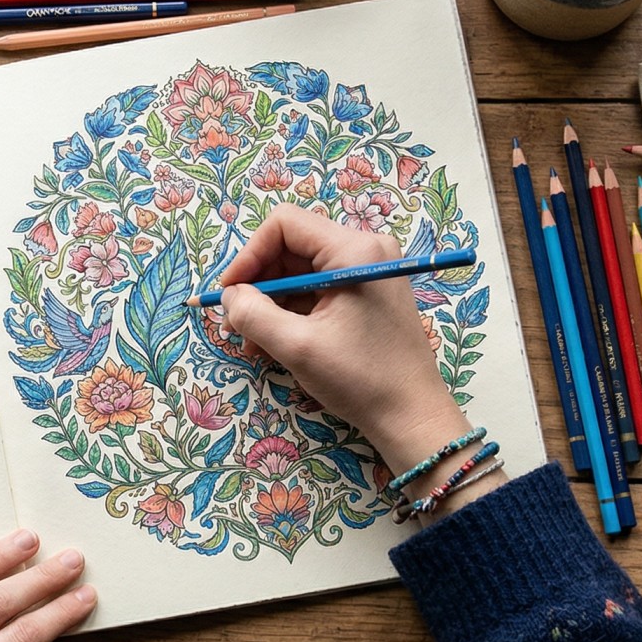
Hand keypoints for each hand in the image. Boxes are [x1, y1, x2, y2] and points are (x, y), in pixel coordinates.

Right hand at [216, 205, 471, 475]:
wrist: (412, 416)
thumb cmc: (360, 379)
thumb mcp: (296, 346)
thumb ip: (252, 314)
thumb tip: (229, 295)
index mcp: (352, 250)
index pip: (283, 225)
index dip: (249, 256)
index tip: (230, 294)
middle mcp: (364, 250)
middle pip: (291, 247)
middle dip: (259, 284)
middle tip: (237, 324)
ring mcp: (368, 271)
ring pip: (301, 272)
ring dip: (272, 304)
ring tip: (254, 344)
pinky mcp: (368, 294)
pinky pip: (318, 290)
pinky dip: (292, 312)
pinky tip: (276, 344)